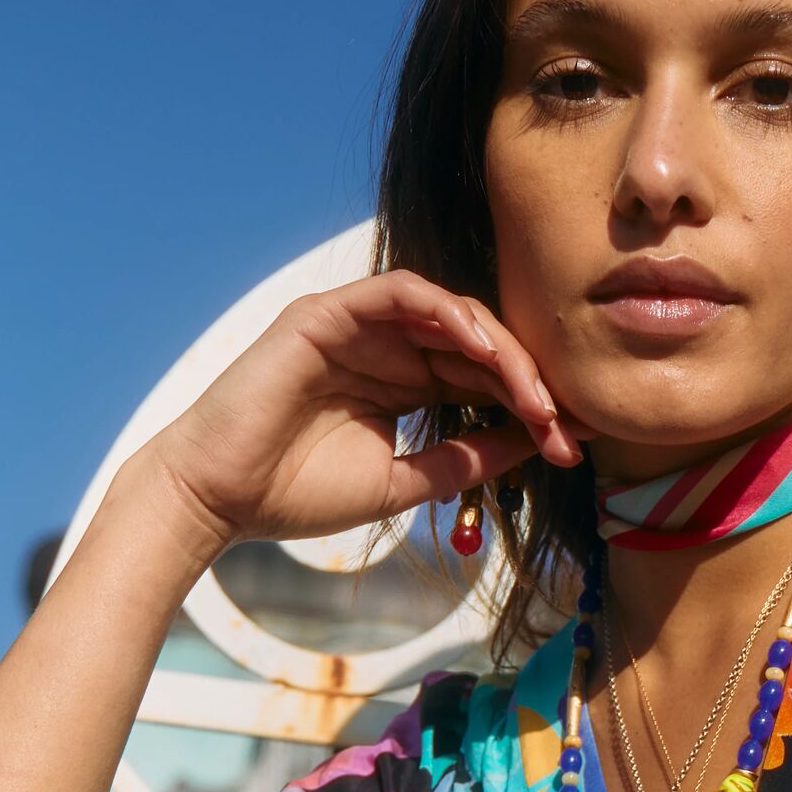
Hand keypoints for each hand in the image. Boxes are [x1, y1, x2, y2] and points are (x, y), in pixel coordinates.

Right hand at [139, 272, 584, 559]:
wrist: (220, 498)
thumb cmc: (297, 494)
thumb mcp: (402, 481)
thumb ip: (461, 458)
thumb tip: (529, 445)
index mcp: (404, 384)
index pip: (482, 380)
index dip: (530, 406)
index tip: (570, 444)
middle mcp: (387, 347)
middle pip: (476, 344)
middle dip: (528, 381)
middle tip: (565, 422)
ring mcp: (358, 325)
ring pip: (450, 312)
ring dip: (498, 347)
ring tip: (533, 390)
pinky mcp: (329, 312)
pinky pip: (401, 293)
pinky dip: (446, 311)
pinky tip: (481, 347)